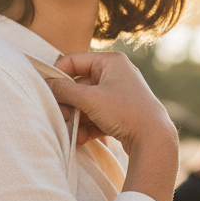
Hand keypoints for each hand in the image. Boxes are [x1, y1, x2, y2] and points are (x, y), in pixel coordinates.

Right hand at [47, 52, 178, 200]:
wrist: (153, 138)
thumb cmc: (124, 111)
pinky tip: (81, 139)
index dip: (58, 75)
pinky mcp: (120, 113)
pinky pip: (96, 116)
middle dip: (67, 102)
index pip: (74, 61)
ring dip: (76, 118)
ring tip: (71, 131)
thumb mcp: (89, 99)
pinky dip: (87, 127)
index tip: (47, 91)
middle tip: (60, 116)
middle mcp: (115, 73)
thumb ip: (64, 90)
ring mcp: (118, 94)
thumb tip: (46, 84)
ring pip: (86, 103)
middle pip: (79, 85)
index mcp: (110, 61)